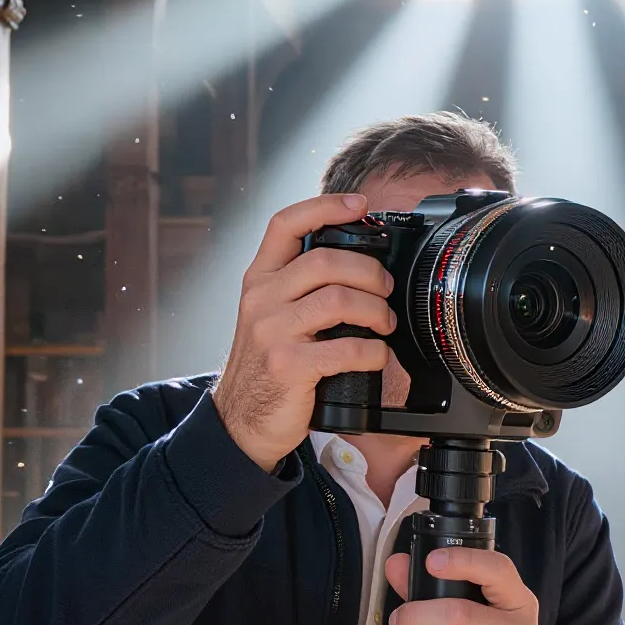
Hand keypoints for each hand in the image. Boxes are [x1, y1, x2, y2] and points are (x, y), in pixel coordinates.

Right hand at [210, 193, 396, 468]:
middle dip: (369, 271)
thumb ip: (298, 286)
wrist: (240, 419)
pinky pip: (346, 348)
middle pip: (325, 259)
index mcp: (259, 279)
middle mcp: (261, 299)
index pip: (285, 224)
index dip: (325, 206)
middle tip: (384, 287)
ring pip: (340, 300)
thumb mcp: (270, 314)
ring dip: (376, 310)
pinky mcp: (288, 365)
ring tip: (384, 323)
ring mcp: (272, 331)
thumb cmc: (267, 364)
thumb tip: (356, 261)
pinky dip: (373, 352)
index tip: (360, 205)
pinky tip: (376, 356)